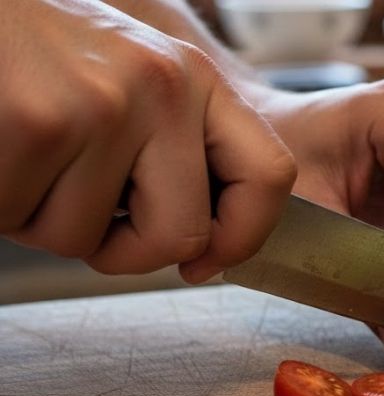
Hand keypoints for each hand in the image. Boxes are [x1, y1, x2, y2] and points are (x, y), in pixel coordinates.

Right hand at [0, 0, 295, 282]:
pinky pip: (23, 221)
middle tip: (83, 214)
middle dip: (123, 252)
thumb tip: (202, 249)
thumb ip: (176, 151)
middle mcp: (165, 88)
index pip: (270, 176)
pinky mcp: (39, 124)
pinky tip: (3, 153)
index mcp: (198, 81)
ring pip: (86, 240)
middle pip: (182, 236)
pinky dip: (4, 205)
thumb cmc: (42, 56)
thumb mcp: (135, 86)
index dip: (242, 238)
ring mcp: (106, 105)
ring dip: (45, 220)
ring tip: (29, 157)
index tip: (203, 263)